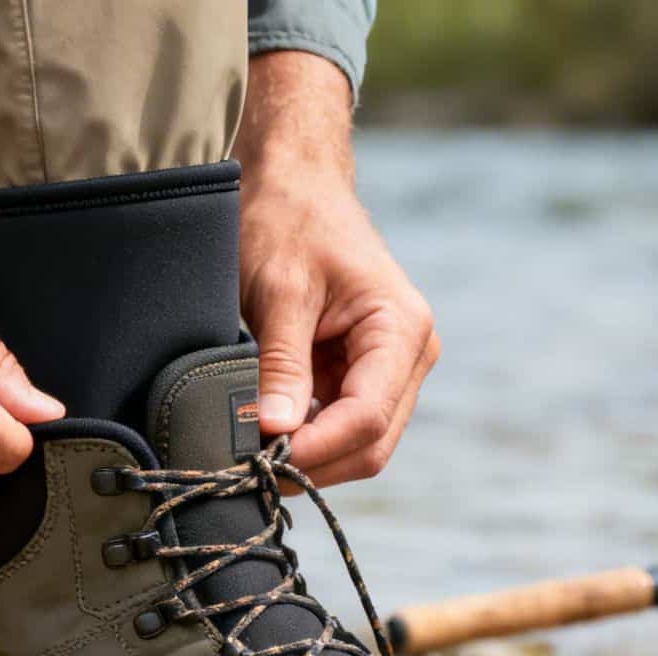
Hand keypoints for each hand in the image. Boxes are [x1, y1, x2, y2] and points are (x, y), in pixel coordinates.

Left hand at [237, 52, 436, 487]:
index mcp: (401, 328)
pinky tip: (264, 436)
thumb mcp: (278, 289)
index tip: (260, 460)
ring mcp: (391, 369)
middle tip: (247, 471)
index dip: (315, 449)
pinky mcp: (363, 375)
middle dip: (313, 463)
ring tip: (250, 455)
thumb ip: (281, 362)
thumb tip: (275, 430)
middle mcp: (410, 355)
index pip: (367, 416)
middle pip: (371, 443)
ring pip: (358, 444)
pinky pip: (340, 426)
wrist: (294, 183)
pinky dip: (305, 439)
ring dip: (309, 458)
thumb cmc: (287, 220)